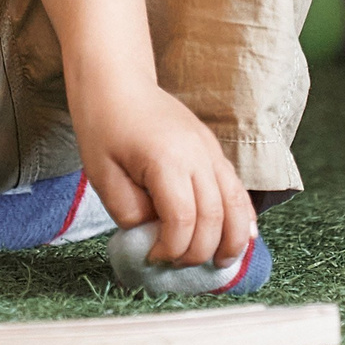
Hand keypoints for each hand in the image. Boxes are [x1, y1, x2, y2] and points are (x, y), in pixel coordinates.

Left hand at [75, 79, 253, 271]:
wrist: (116, 79)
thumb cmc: (102, 124)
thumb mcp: (102, 175)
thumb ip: (130, 213)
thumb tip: (156, 238)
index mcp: (166, 160)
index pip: (183, 220)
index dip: (172, 248)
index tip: (154, 257)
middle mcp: (197, 155)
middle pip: (214, 217)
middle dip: (198, 251)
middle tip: (178, 265)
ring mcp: (210, 150)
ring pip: (235, 204)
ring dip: (232, 240)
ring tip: (222, 265)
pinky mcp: (213, 149)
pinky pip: (236, 187)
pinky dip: (242, 216)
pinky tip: (242, 238)